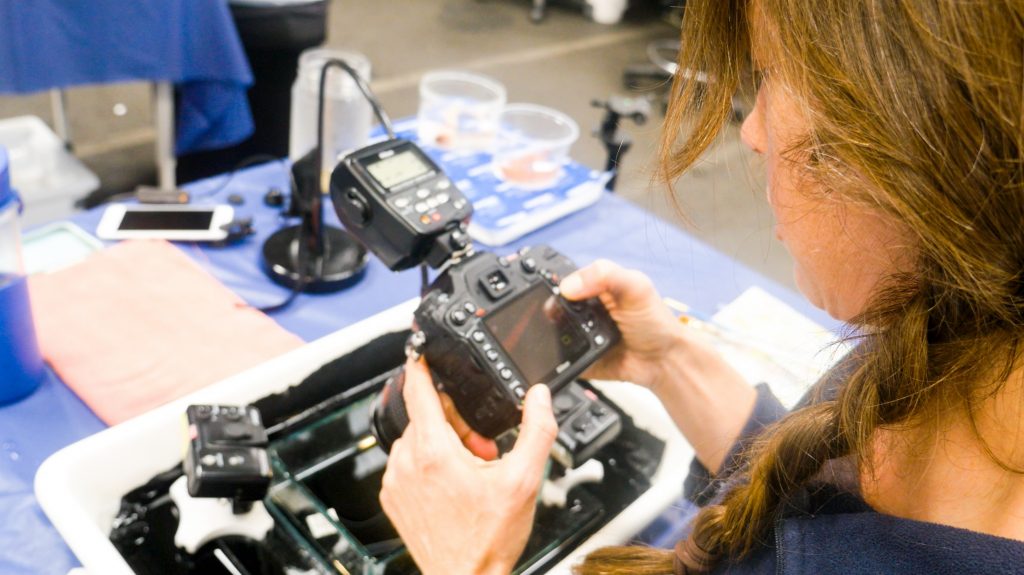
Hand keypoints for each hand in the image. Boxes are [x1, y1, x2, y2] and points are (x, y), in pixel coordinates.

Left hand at [379, 358, 558, 574]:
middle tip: (482, 447)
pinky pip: (409, 464)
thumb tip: (540, 397)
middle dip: (454, 421)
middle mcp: (407, 463)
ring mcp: (396, 482)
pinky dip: (429, 465)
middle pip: (425, 417)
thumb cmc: (488, 538)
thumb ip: (536, 431)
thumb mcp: (525, 480)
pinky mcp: (393, 498)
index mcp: (434, 451)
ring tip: (471, 469)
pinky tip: (455, 485)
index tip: (421, 349)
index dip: (421, 365)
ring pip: (417, 440)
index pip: (418, 390)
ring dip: (443, 443)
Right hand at [560, 260, 757, 471]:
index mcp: (594, 288)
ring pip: (550, 333)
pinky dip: (554, 359)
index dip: (551, 285)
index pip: (563, 282)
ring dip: (548, 336)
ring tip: (553, 336)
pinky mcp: (577, 359)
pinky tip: (556, 356)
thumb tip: (569, 286)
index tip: (546, 290)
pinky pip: (557, 359)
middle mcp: (583, 311)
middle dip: (547, 313)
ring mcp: (578, 335)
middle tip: (550, 317)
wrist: (664, 361)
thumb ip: (606, 275)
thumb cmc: (655, 321)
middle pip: (552, 308)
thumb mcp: (635, 287)